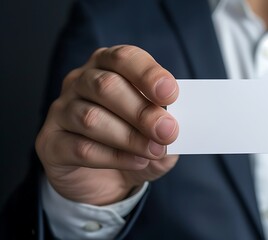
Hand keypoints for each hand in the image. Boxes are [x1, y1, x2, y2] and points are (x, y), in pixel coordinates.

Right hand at [36, 45, 178, 204]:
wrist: (109, 179)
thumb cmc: (136, 144)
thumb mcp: (158, 133)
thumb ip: (167, 126)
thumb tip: (173, 125)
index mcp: (109, 67)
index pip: (124, 58)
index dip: (148, 74)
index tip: (171, 94)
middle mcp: (81, 82)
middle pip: (106, 86)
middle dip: (141, 111)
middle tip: (168, 131)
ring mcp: (61, 110)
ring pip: (91, 118)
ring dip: (129, 137)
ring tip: (154, 150)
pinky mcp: (51, 142)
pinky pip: (80, 147)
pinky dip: (113, 157)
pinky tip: (137, 162)